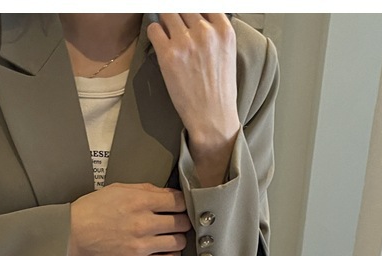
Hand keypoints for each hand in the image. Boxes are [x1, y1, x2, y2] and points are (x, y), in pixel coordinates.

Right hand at [67, 183, 190, 255]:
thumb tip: (168, 193)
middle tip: (179, 220)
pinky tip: (167, 249)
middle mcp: (144, 223)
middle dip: (184, 219)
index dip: (183, 202)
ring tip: (173, 235)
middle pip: (182, 222)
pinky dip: (172, 255)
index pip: (178, 201)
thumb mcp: (119, 189)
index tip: (181, 205)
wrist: (73, 234)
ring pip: (179, 242)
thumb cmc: (92, 210)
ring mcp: (142, 245)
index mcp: (140, 201)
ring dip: (179, 238)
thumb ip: (146, 189)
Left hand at [147, 14, 240, 185]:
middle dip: (179, 14)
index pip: (204, 4)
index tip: (187, 14)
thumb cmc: (219, 92)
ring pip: (167, 13)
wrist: (212, 119)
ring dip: (165, 21)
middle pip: (184, 6)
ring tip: (167, 34)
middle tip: (175, 25)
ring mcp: (186, 42)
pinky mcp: (169, 54)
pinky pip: (154, 29)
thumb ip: (215, 33)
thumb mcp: (227, 55)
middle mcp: (206, 32)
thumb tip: (198, 19)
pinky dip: (155, 33)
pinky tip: (160, 44)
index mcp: (224, 31)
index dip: (193, 9)